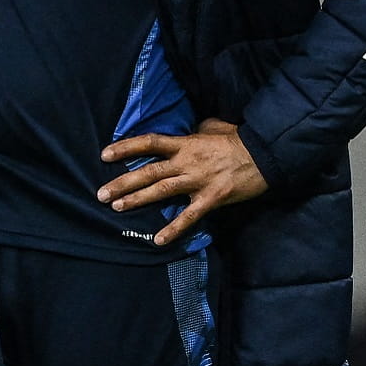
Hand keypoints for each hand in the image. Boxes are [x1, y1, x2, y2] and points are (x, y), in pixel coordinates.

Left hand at [96, 117, 266, 246]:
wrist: (265, 154)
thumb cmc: (238, 139)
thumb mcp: (212, 127)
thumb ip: (194, 131)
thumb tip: (188, 131)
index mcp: (185, 143)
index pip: (149, 143)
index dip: (125, 148)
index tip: (104, 155)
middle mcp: (186, 162)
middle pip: (148, 171)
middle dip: (122, 182)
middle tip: (100, 193)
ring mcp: (198, 181)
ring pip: (161, 191)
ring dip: (137, 200)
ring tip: (117, 207)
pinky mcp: (211, 198)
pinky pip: (189, 216)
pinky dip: (173, 228)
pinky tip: (158, 239)